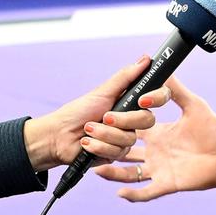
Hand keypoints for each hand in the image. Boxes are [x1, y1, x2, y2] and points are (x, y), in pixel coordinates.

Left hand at [21, 56, 163, 171]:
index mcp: (130, 103)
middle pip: (147, 120)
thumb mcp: (102, 92)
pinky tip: (87, 143)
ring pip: (129, 138)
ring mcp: (124, 139)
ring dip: (105, 133)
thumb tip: (145, 59)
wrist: (59, 135)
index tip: (143, 100)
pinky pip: (117, 152)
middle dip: (123, 119)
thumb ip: (125, 77)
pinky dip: (98, 145)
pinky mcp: (115, 155)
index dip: (156, 98)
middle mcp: (131, 121)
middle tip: (105, 116)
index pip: (156, 99)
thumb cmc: (78, 111)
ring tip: (88, 129)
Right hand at [95, 77, 215, 200]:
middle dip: (107, 147)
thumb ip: (177, 90)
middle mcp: (154, 152)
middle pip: (123, 151)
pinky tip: (120, 193)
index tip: (101, 119)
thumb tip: (164, 68)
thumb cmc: (214, 130)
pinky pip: (147, 192)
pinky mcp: (168, 184)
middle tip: (90, 142)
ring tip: (97, 170)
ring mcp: (159, 169)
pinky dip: (133, 194)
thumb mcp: (194, 105)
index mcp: (156, 134)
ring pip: (130, 174)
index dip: (116, 125)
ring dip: (113, 173)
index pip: (130, 129)